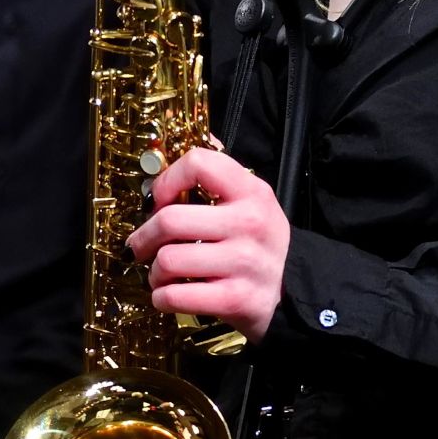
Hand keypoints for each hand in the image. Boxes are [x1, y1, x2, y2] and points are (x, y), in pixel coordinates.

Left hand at [125, 145, 287, 341]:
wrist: (296, 289)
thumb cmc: (261, 241)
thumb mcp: (252, 199)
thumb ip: (217, 174)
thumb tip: (182, 139)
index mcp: (250, 191)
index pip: (198, 163)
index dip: (166, 180)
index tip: (157, 200)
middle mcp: (248, 223)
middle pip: (170, 219)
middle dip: (143, 236)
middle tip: (140, 245)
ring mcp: (242, 263)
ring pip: (168, 260)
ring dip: (154, 271)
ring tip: (162, 272)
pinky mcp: (235, 299)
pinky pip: (176, 296)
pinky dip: (162, 297)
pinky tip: (169, 292)